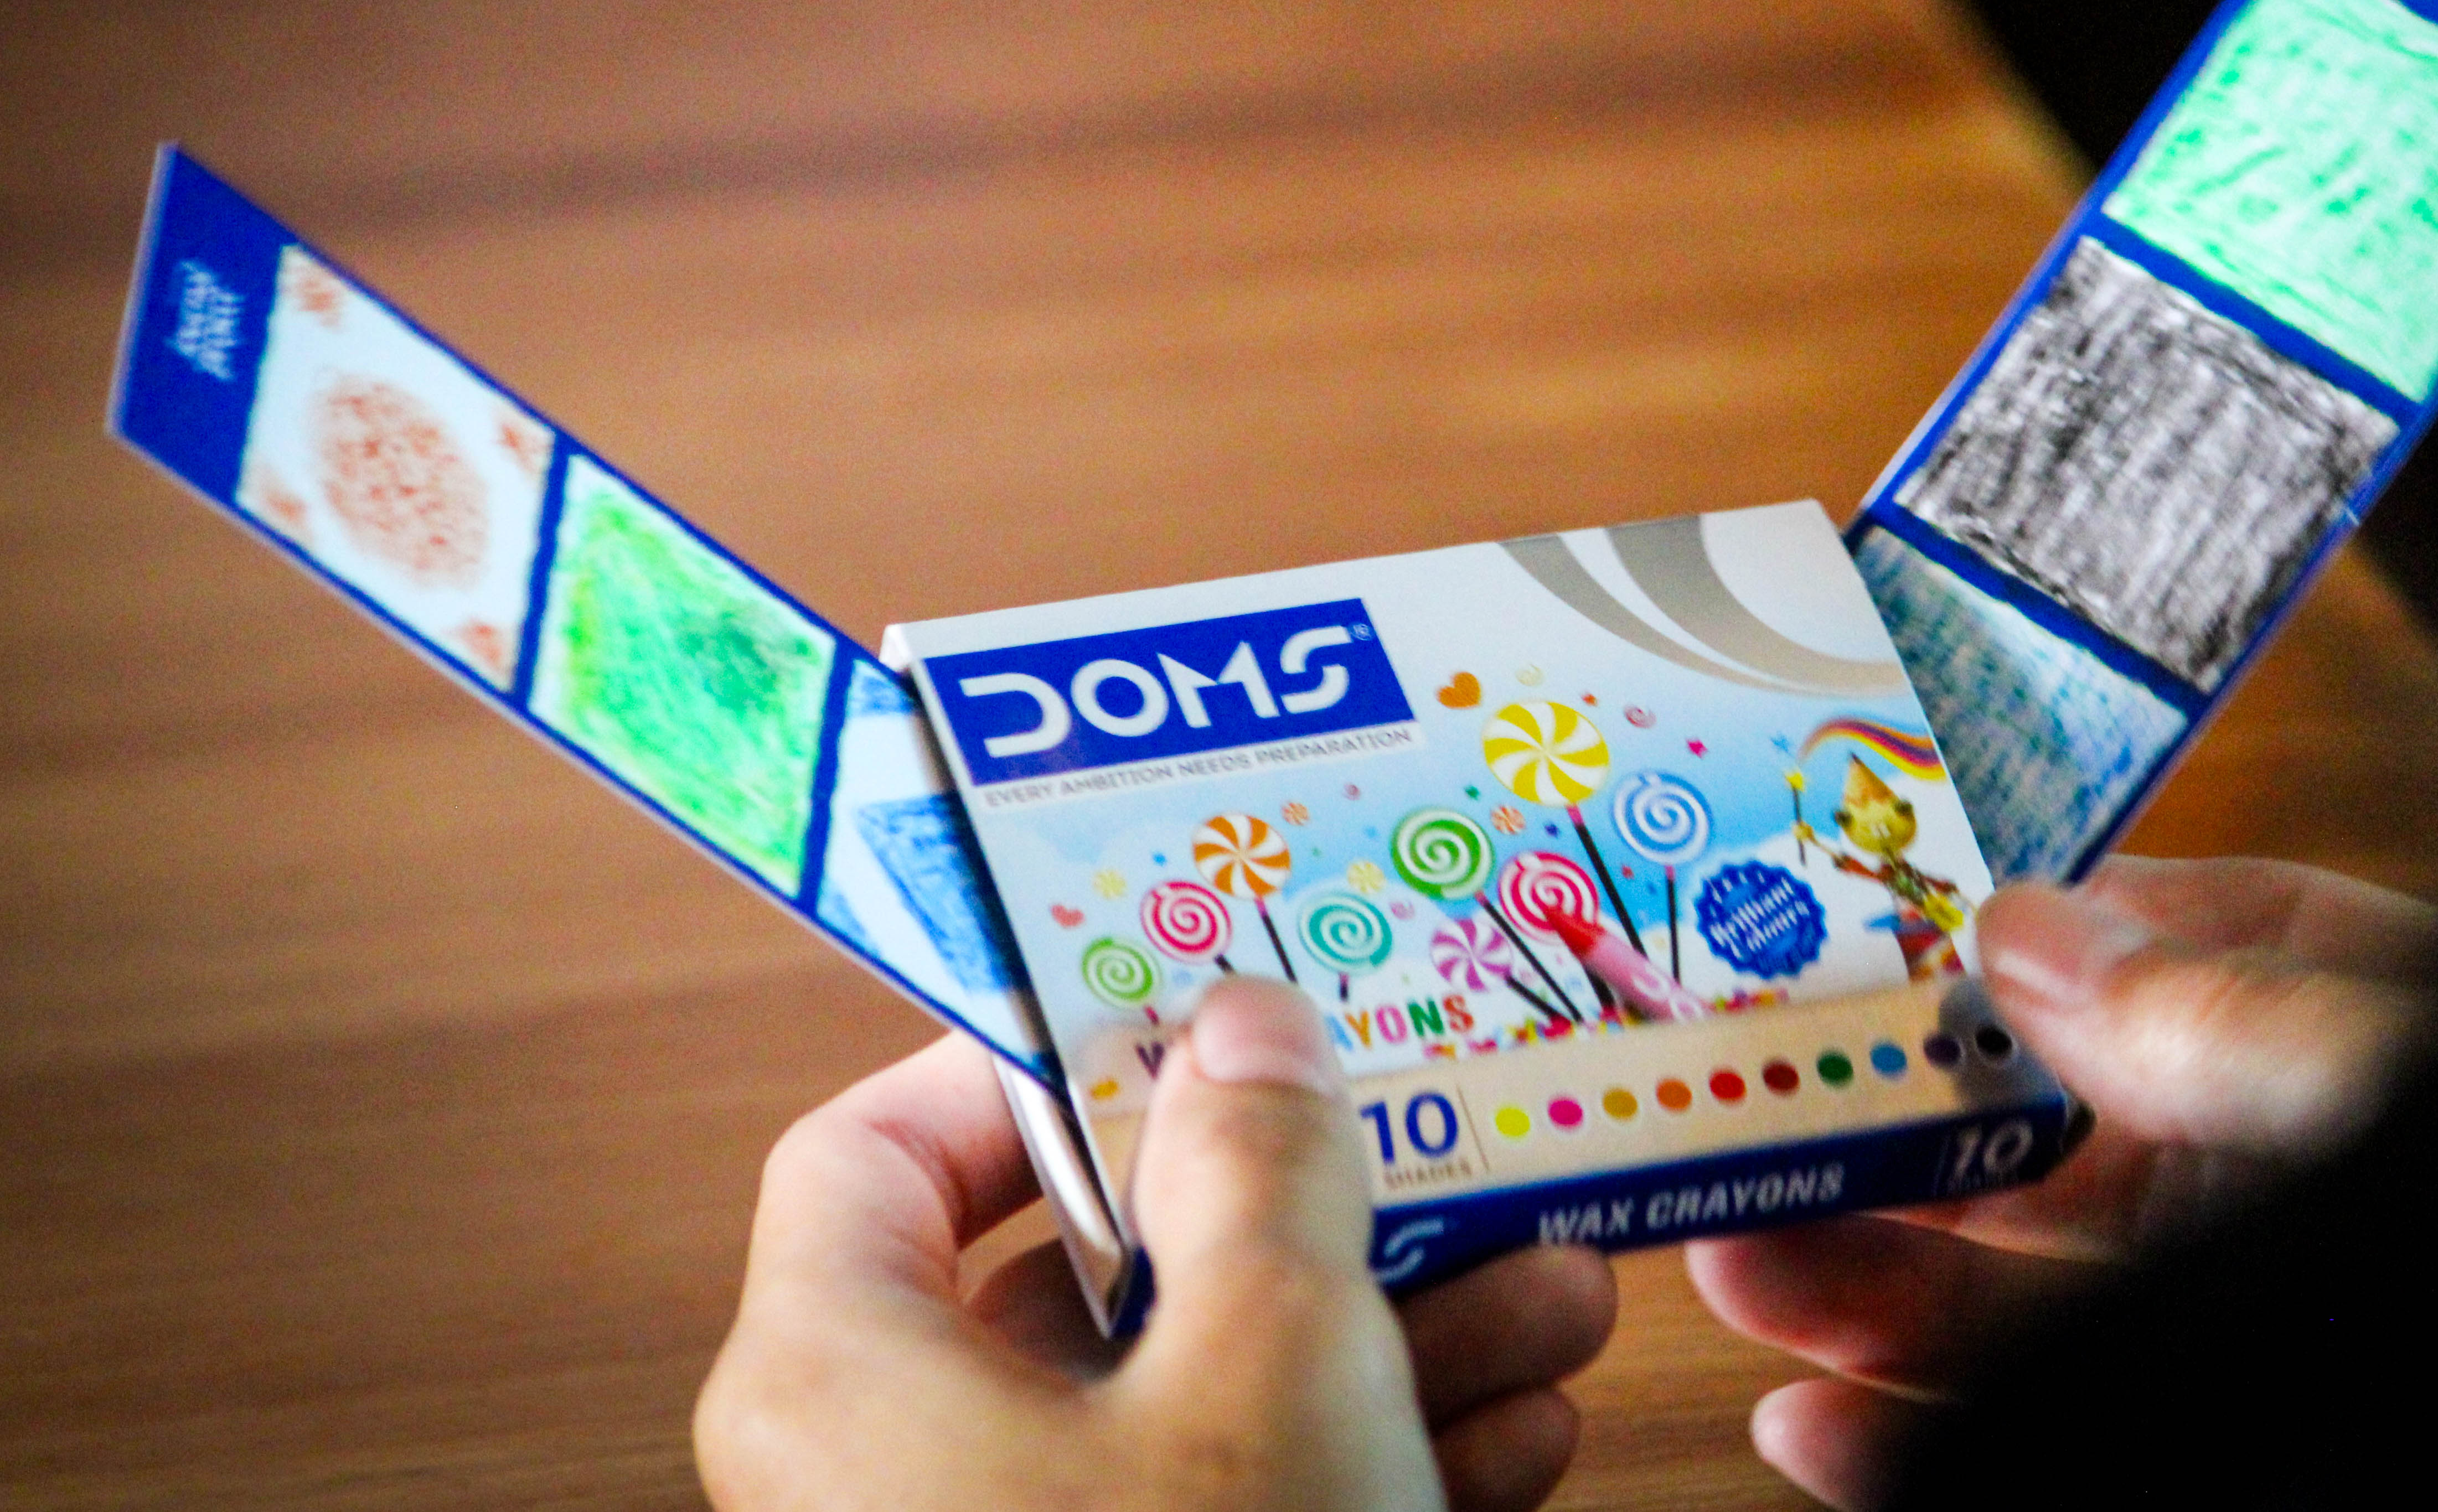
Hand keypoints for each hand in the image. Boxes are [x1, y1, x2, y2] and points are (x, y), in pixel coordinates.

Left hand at [697, 980, 1615, 1511]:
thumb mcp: (1273, 1354)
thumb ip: (1259, 1162)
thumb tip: (1243, 1024)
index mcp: (839, 1378)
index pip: (872, 1156)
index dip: (1022, 1066)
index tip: (1178, 1018)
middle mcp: (891, 1479)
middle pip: (1089, 1284)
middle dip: (1298, 1216)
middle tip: (1433, 1152)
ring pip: (1187, 1409)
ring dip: (1379, 1341)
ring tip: (1550, 1291)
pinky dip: (1356, 1463)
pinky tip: (1520, 1435)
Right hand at [1684, 855, 2437, 1509]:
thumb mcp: (2392, 1078)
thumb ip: (2219, 1016)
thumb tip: (2021, 930)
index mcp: (2306, 1012)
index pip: (2111, 940)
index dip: (1961, 943)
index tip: (1820, 944)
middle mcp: (2233, 1144)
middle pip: (2010, 1129)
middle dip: (1865, 1138)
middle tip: (1731, 1136)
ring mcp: (2200, 1284)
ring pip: (1991, 1286)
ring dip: (1854, 1285)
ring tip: (1738, 1267)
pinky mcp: (2167, 1396)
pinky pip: (2019, 1408)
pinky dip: (1907, 1425)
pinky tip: (1823, 1427)